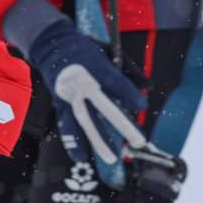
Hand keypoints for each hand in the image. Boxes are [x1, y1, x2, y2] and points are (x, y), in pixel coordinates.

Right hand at [28, 17, 147, 165]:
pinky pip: (66, 124)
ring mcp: (70, 94)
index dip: (129, 94)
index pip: (115, 82)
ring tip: (111, 158)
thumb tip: (149, 87)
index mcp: (95, 66)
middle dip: (123, 125)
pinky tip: (81, 156)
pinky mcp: (60, 102)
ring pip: (84, 119)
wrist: (52, 44)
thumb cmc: (85, 49)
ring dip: (98, 140)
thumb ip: (129, 71)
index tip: (142, 105)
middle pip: (104, 106)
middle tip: (139, 141)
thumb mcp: (109, 52)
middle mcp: (82, 82)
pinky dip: (73, 141)